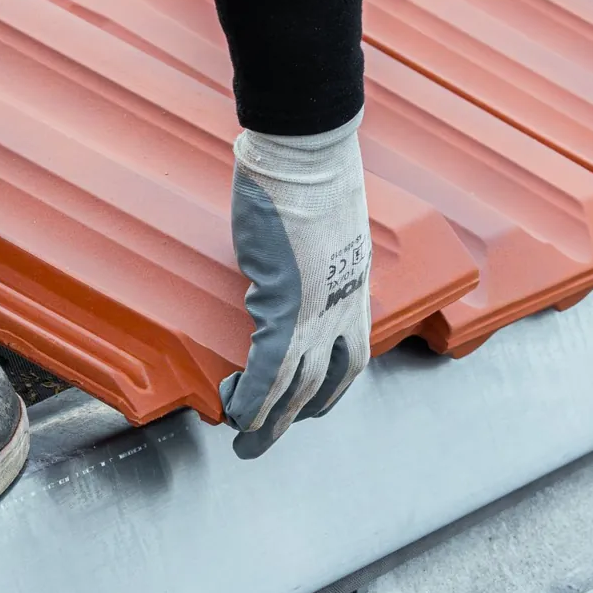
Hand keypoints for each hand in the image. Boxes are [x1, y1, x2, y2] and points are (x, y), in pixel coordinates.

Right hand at [220, 111, 371, 458]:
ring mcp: (321, 308)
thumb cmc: (305, 171)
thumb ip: (309, 252)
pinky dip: (255, 395)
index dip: (331, 388)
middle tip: (268, 440)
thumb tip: (282, 261)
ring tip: (246, 444)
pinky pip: (273, 366)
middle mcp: (347, 305)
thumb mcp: (321, 223)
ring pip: (300, 385)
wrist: (305, 148)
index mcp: (356, 286)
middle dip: (299, 417)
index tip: (308, 405)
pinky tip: (236, 412)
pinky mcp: (289, 303)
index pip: (353, 354)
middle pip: (329, 380)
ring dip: (272, 422)